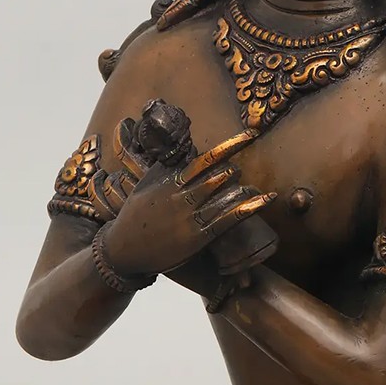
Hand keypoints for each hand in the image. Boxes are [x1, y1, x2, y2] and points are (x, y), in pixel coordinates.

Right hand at [99, 129, 275, 279]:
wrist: (122, 248)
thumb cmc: (136, 214)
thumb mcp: (147, 183)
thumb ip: (168, 165)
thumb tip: (189, 147)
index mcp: (170, 179)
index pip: (207, 157)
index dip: (231, 145)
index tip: (250, 136)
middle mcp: (181, 195)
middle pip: (219, 175)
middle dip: (234, 172)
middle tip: (237, 175)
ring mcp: (189, 216)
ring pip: (226, 196)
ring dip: (244, 190)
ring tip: (254, 190)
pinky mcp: (196, 237)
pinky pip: (227, 220)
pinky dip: (247, 208)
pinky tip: (262, 201)